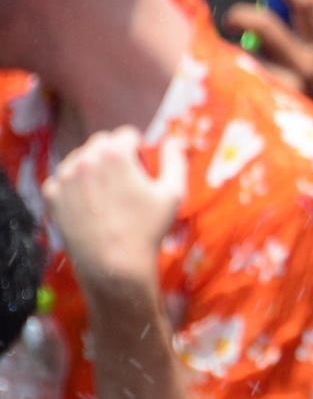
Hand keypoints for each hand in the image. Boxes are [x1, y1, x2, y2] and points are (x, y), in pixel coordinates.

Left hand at [43, 127, 184, 294]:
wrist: (112, 263)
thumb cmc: (147, 229)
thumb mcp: (173, 194)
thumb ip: (175, 161)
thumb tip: (173, 142)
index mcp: (114, 154)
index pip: (127, 134)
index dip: (139, 151)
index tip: (142, 172)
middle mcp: (85, 159)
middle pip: (101, 143)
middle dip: (114, 156)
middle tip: (125, 183)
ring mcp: (64, 176)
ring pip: (81, 159)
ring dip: (94, 169)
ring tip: (107, 196)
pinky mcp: (52, 194)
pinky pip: (65, 179)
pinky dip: (77, 186)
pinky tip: (90, 206)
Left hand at [223, 0, 312, 143]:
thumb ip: (299, 43)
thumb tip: (267, 12)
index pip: (305, 4)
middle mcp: (310, 67)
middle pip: (265, 26)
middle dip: (240, 15)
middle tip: (229, 19)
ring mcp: (292, 90)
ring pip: (247, 59)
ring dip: (238, 61)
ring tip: (239, 73)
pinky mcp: (276, 110)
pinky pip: (245, 86)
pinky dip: (238, 86)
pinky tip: (240, 98)